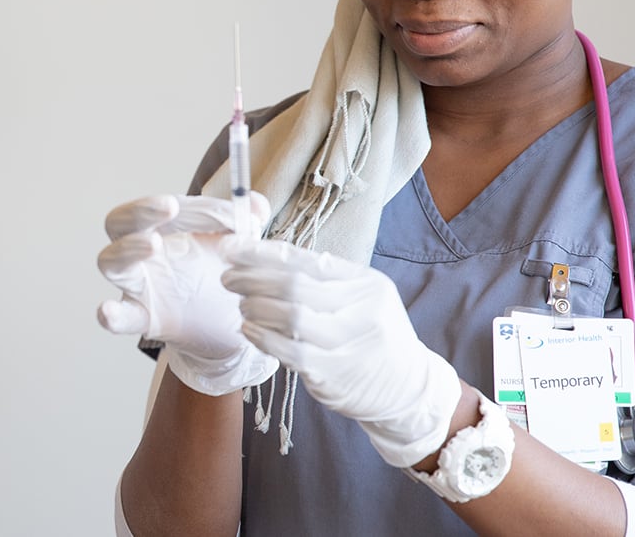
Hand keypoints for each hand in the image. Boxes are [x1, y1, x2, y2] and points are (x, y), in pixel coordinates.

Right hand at [97, 192, 278, 395]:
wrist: (230, 323)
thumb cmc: (223, 273)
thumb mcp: (241, 243)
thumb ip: (248, 221)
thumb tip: (255, 202)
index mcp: (165, 228)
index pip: (165, 206)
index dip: (196, 206)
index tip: (232, 215)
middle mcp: (145, 252)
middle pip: (120, 222)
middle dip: (141, 210)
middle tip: (170, 206)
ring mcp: (140, 285)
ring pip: (110, 261)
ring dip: (127, 249)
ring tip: (153, 244)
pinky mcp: (143, 318)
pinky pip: (119, 317)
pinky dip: (110, 315)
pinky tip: (109, 311)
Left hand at [221, 240, 460, 466]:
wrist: (407, 387)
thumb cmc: (375, 334)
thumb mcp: (365, 296)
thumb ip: (327, 279)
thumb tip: (270, 260)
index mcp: (366, 282)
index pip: (306, 259)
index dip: (264, 253)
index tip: (233, 247)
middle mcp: (360, 309)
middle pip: (294, 286)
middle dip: (252, 278)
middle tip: (227, 276)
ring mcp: (348, 343)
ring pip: (289, 317)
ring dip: (255, 307)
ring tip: (240, 302)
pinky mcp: (333, 375)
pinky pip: (289, 352)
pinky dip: (263, 337)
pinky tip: (249, 329)